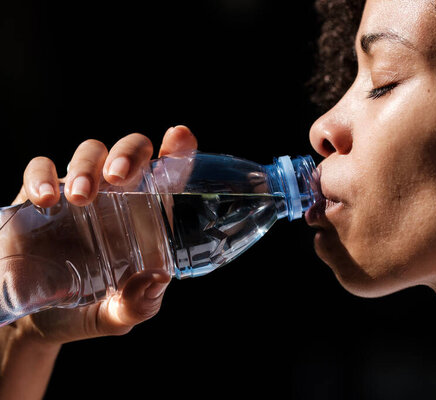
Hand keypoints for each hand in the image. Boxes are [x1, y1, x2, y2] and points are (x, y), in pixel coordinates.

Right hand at [8, 125, 197, 344]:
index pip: (169, 173)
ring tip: (81, 197)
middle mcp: (117, 197)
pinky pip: (40, 168)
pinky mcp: (40, 197)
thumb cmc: (92, 309)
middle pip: (131, 151)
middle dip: (128, 153)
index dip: (178, 149)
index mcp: (147, 216)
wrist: (39, 321)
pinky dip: (42, 174)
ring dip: (87, 165)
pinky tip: (45, 198)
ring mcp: (80, 192)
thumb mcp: (120, 315)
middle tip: (118, 177)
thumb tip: (156, 280)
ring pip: (90, 151)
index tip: (181, 136)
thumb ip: (140, 303)